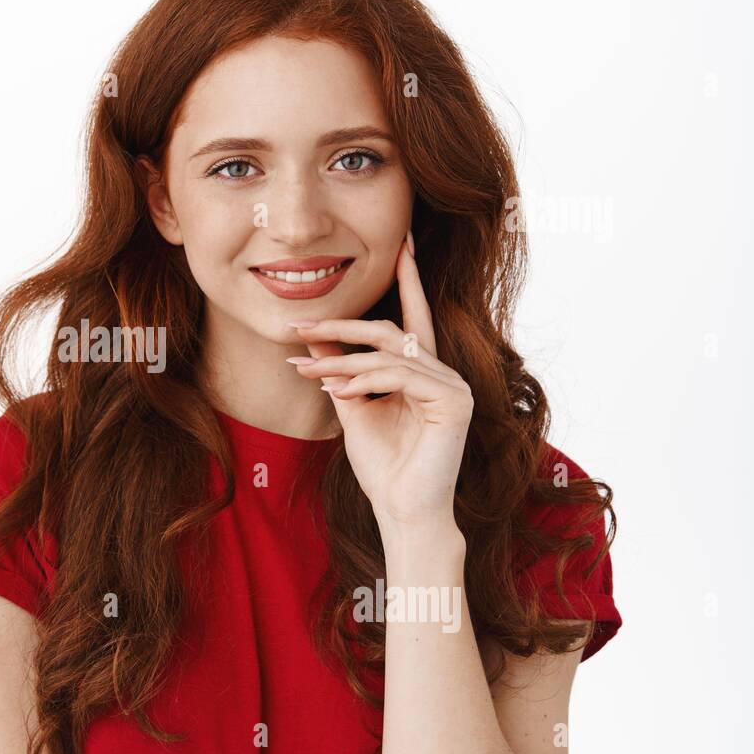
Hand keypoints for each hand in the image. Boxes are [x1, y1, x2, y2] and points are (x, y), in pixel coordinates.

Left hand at [287, 230, 473, 531]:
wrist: (401, 510)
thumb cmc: (381, 465)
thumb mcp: (351, 405)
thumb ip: (338, 368)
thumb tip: (312, 333)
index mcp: (423, 372)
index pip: (415, 317)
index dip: (410, 279)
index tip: (403, 243)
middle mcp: (443, 372)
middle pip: (391, 330)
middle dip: (342, 325)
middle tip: (299, 326)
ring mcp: (454, 385)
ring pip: (389, 354)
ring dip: (341, 360)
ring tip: (307, 371)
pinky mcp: (455, 401)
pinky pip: (401, 375)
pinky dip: (365, 379)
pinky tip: (339, 391)